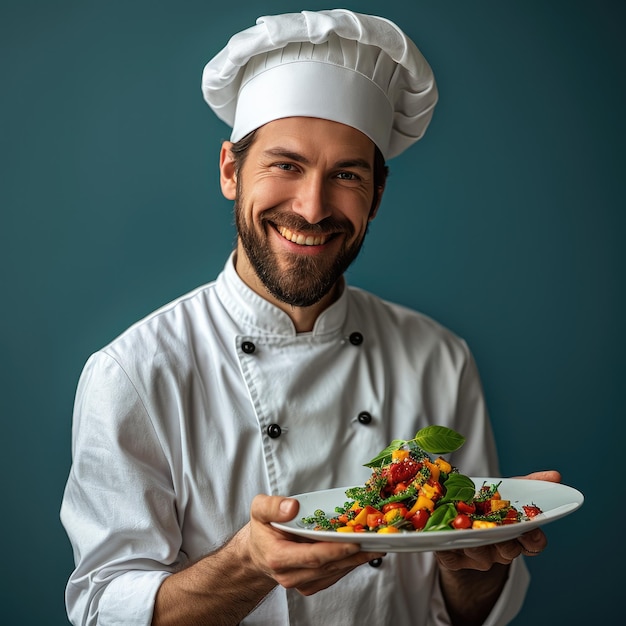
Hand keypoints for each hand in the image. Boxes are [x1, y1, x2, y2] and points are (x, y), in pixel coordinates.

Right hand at [247, 494, 384, 595]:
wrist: (257, 553)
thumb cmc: (262, 529)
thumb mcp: (259, 509)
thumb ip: (273, 506)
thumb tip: (293, 507)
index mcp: (278, 557)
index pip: (313, 556)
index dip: (336, 550)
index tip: (355, 541)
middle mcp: (289, 575)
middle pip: (328, 566)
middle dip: (354, 554)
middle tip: (375, 541)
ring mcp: (300, 583)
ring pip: (333, 573)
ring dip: (355, 560)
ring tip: (375, 545)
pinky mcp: (309, 585)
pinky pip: (332, 577)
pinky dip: (348, 565)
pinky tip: (360, 553)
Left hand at [436, 469, 561, 569]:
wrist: (456, 519)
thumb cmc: (487, 503)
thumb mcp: (507, 489)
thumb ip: (531, 483)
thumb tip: (556, 475)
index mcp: (516, 536)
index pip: (533, 544)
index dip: (534, 539)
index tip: (531, 529)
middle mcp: (499, 550)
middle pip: (508, 551)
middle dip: (505, 542)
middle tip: (499, 530)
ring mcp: (476, 556)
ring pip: (481, 555)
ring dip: (476, 543)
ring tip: (467, 530)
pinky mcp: (452, 557)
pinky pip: (451, 556)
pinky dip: (447, 547)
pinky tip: (443, 534)